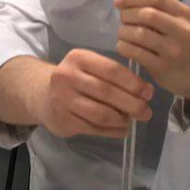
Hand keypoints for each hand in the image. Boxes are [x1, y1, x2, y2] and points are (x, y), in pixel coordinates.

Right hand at [38, 49, 152, 138]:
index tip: (148, 93)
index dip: (133, 83)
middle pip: (107, 92)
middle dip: (132, 104)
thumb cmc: (74, 79)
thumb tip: (145, 92)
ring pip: (101, 113)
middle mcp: (67, 76)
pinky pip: (94, 128)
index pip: (112, 70)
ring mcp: (62, 99)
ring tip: (130, 121)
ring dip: (122, 119)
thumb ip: (114, 77)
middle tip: (146, 112)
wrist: (41, 94)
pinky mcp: (62, 119)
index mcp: (78, 58)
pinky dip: (112, 131)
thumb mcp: (90, 68)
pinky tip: (120, 129)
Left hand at [114, 0, 189, 104]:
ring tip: (123, 34)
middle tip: (123, 20)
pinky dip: (124, 47)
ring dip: (123, 31)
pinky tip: (123, 46)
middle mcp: (182, 30)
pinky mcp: (163, 67)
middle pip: (147, 15)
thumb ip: (158, 10)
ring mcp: (173, 50)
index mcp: (184, 14)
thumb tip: (126, 0)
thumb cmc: (181, 43)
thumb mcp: (178, 22)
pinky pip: (136, 53)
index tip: (118, 2)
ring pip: (140, 34)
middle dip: (127, 15)